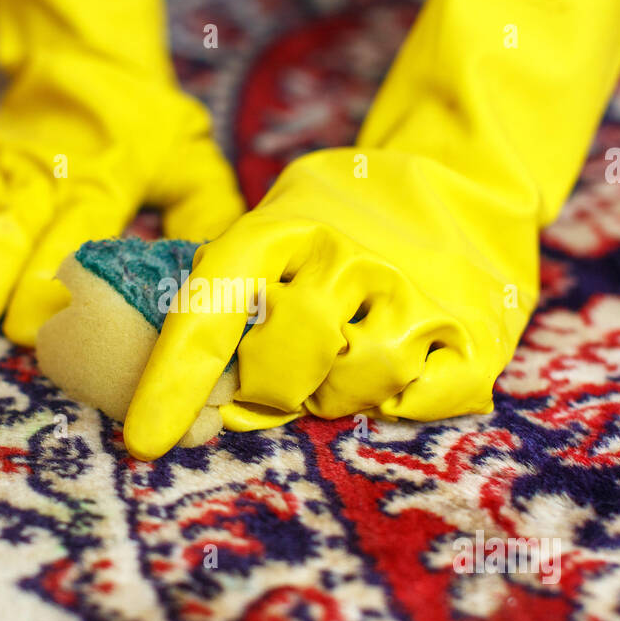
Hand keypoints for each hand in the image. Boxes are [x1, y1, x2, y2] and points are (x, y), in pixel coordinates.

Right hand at [0, 52, 242, 345]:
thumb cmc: (150, 124)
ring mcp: (0, 165)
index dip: (48, 282)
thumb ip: (205, 212)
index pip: (73, 235)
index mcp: (102, 178)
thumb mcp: (191, 158)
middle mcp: (44, 173)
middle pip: (7, 231)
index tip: (27, 329)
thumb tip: (221, 272)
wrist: (91, 55)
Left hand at [122, 148, 535, 459]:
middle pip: (280, 369)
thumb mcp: (279, 224)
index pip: (212, 309)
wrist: (465, 180)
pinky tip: (399, 367)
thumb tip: (171, 379)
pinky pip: (414, 404)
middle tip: (283, 369)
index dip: (175, 379)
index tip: (145, 440)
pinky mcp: (474, 339)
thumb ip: (229, 289)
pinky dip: (396, 400)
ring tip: (345, 355)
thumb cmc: (343, 221)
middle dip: (268, 388)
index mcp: (286, 229)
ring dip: (336, 392)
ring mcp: (417, 298)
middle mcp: (350, 259)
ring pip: (350, 388)